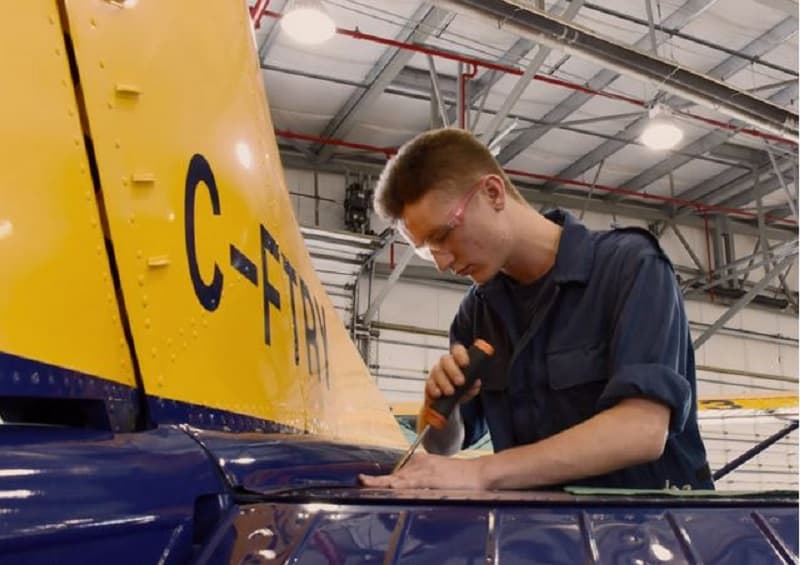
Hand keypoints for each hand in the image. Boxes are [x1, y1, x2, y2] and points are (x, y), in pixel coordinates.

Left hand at [359, 453, 487, 489]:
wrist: (478, 473)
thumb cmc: (459, 477)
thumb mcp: (436, 475)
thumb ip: (422, 479)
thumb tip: (406, 487)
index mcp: (420, 461)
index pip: (397, 473)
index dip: (380, 479)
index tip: (364, 481)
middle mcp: (420, 463)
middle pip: (394, 475)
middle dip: (377, 481)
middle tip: (360, 481)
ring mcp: (425, 470)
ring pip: (399, 478)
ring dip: (382, 482)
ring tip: (365, 482)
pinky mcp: (432, 478)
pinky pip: (412, 483)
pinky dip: (400, 485)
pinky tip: (390, 485)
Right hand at [425, 343, 481, 408]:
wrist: (449, 404)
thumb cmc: (462, 391)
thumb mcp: (470, 389)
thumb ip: (473, 385)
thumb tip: (476, 383)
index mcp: (458, 361)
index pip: (458, 351)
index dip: (461, 355)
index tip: (466, 364)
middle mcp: (446, 364)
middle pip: (445, 359)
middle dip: (453, 370)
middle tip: (460, 382)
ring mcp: (436, 373)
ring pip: (437, 371)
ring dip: (444, 382)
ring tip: (451, 392)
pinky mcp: (429, 383)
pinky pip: (429, 383)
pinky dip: (434, 388)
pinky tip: (438, 394)